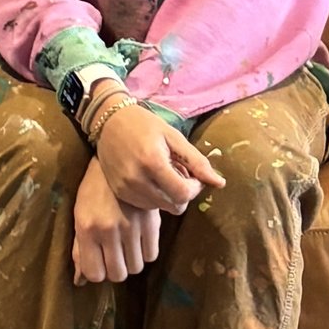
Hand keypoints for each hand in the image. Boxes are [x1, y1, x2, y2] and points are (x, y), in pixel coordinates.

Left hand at [73, 147, 164, 283]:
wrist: (118, 159)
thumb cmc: (94, 189)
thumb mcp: (80, 215)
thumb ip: (79, 248)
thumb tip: (80, 281)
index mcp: (87, 228)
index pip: (94, 273)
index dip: (98, 272)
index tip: (100, 263)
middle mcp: (109, 230)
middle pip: (118, 274)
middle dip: (116, 269)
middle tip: (115, 256)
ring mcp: (132, 227)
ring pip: (136, 267)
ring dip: (132, 261)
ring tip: (127, 247)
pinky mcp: (151, 222)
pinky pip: (152, 254)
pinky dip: (146, 252)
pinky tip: (140, 240)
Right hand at [81, 82, 224, 215]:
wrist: (108, 120)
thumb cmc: (144, 124)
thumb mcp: (173, 136)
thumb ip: (197, 161)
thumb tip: (220, 183)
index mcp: (153, 163)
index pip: (183, 194)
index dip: (194, 188)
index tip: (193, 176)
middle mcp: (137, 180)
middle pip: (174, 206)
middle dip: (183, 194)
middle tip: (180, 174)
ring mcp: (126, 188)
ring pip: (161, 208)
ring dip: (169, 196)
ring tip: (164, 175)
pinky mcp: (119, 193)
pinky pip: (146, 205)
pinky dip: (155, 197)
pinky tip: (151, 179)